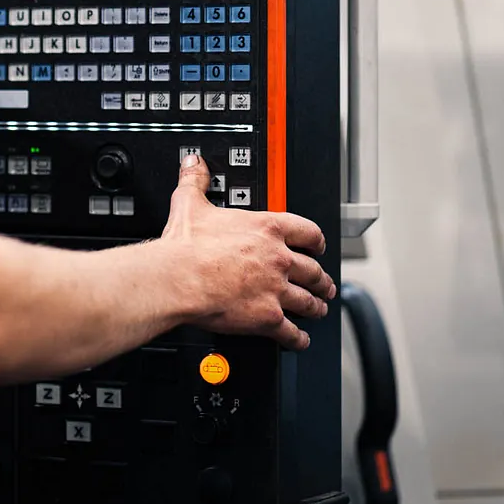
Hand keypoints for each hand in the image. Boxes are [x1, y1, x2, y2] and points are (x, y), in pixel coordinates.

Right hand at [163, 153, 335, 349]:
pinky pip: (292, 332)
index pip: (308, 232)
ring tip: (317, 309)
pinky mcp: (268, 317)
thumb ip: (195, 181)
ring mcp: (276, 290)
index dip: (316, 240)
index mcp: (266, 229)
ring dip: (316, 306)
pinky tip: (300, 339)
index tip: (317, 246)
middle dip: (321, 279)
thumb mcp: (189, 203)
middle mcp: (278, 259)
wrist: (178, 278)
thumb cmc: (186, 245)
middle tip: (324, 283)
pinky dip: (299, 338)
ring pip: (308, 301)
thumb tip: (193, 164)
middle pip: (314, 270)